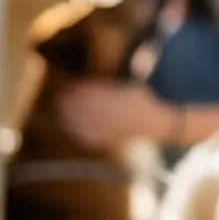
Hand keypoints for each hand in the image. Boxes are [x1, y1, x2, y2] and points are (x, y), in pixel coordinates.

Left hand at [57, 80, 176, 149]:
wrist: (159, 124)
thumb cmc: (144, 102)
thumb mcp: (133, 86)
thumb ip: (114, 84)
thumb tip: (90, 80)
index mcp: (122, 99)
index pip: (94, 94)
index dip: (79, 91)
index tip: (67, 87)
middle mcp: (118, 114)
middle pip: (87, 109)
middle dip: (71, 104)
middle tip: (59, 98)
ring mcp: (115, 128)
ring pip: (88, 124)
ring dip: (71, 118)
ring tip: (60, 112)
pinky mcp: (114, 139)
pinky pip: (94, 138)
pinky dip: (80, 133)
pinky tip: (70, 128)